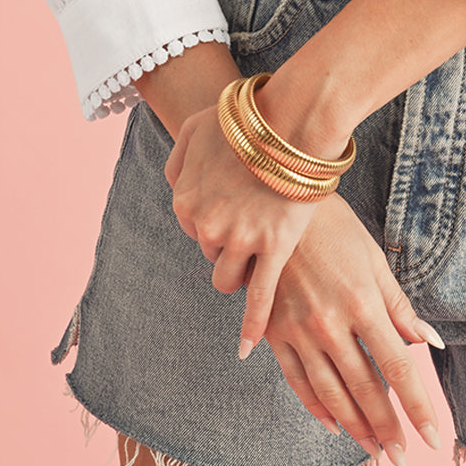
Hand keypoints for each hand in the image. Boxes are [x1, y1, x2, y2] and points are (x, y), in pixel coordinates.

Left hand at [164, 101, 318, 351]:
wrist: (289, 117)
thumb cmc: (245, 118)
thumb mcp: (194, 128)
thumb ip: (178, 161)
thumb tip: (176, 186)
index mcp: (185, 200)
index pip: (192, 227)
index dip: (214, 218)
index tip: (232, 206)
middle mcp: (208, 225)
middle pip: (210, 252)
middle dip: (228, 240)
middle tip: (251, 216)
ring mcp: (242, 239)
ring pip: (230, 277)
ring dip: (241, 268)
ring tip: (260, 248)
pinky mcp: (275, 247)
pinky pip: (260, 295)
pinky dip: (253, 324)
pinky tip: (246, 348)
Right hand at [259, 193, 443, 465]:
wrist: (278, 203)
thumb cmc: (335, 228)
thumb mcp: (374, 260)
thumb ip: (400, 306)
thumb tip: (431, 343)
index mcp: (362, 303)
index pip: (398, 368)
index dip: (417, 405)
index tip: (433, 435)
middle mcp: (331, 323)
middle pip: (365, 389)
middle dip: (387, 428)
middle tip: (402, 458)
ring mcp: (298, 331)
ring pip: (330, 394)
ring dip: (355, 427)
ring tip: (372, 450)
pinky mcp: (274, 332)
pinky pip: (297, 381)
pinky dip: (315, 407)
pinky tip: (332, 423)